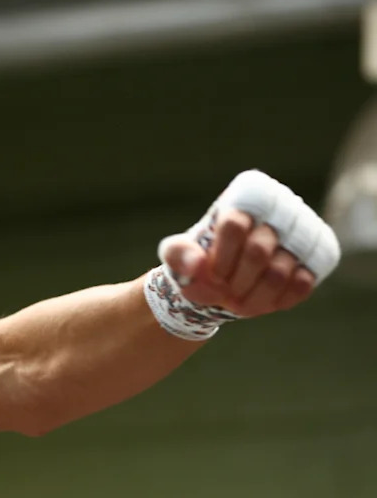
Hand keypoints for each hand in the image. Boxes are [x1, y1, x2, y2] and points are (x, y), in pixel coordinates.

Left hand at [159, 209, 317, 317]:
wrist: (229, 276)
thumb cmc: (203, 257)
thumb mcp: (178, 253)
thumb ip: (178, 254)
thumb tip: (196, 264)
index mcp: (248, 196)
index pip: (234, 226)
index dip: (219, 260)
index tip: (212, 274)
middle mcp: (282, 207)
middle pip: (258, 252)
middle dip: (234, 282)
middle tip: (224, 293)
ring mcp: (305, 232)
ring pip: (279, 272)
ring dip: (252, 296)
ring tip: (238, 300)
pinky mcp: (319, 257)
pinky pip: (301, 285)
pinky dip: (275, 300)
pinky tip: (261, 299)